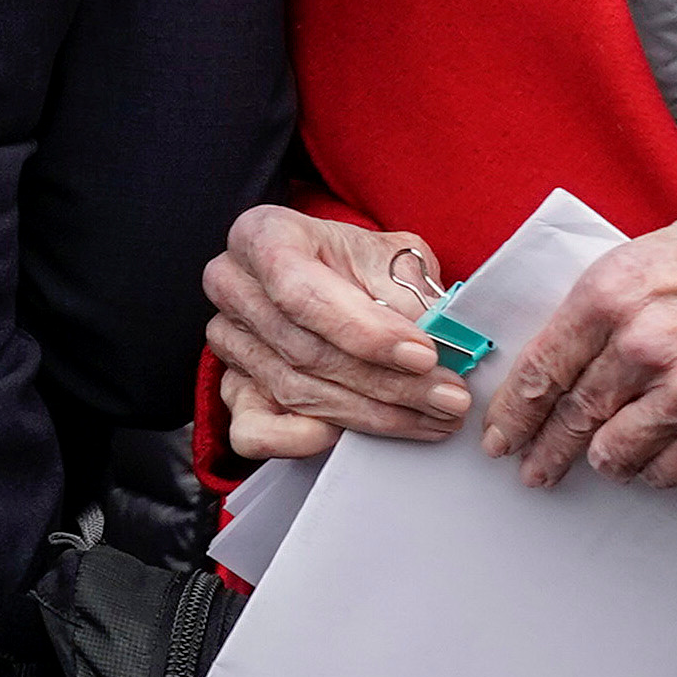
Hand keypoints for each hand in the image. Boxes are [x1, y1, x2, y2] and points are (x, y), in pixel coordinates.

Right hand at [204, 208, 474, 463]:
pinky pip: (254, 432)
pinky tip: (348, 438)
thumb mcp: (386, 256)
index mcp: (261, 236)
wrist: (326, 276)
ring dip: (372, 414)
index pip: (302, 291)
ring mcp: (229, 341)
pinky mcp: (232, 388)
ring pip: (297, 391)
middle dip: (387, 382)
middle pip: (306, 350)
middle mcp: (232, 286)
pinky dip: (300, 441)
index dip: (365, 331)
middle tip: (447, 397)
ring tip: (432, 416)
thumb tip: (442, 341)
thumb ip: (405, 293)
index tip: (424, 355)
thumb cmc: (353, 262)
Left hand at [489, 161, 676, 490]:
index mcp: (619, 284)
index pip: (542, 366)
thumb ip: (636, 283)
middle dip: (545, 450)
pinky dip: (663, 473)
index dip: (513, 410)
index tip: (500, 435)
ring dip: (608, 461)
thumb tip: (597, 320)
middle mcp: (643, 341)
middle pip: (571, 417)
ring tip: (605, 466)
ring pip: (617, 452)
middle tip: (534, 471)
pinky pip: (674, 472)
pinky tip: (661, 468)